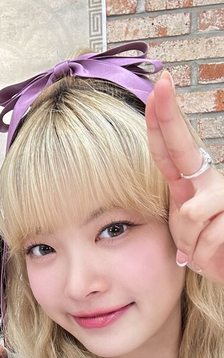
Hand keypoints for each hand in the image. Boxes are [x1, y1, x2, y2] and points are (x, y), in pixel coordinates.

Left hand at [146, 70, 223, 282]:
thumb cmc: (209, 250)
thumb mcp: (186, 234)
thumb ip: (180, 222)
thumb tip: (174, 216)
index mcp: (189, 185)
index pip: (169, 151)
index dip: (162, 122)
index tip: (158, 87)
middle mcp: (209, 182)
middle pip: (184, 147)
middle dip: (169, 117)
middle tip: (162, 83)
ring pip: (189, 214)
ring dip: (190, 244)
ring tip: (202, 252)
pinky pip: (208, 238)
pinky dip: (204, 257)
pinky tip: (215, 258)